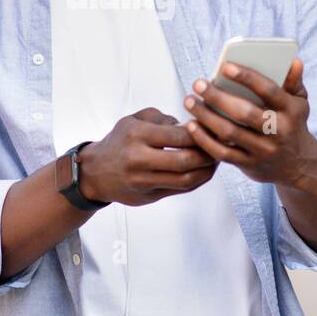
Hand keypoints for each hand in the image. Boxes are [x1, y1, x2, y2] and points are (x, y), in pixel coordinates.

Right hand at [78, 107, 218, 206]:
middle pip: (185, 160)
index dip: (201, 132)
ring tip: (217, 159)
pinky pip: (180, 190)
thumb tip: (190, 124)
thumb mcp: (133, 120)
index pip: (178, 135)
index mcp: (137, 135)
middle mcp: (139, 159)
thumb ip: (162, 118)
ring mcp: (144, 181)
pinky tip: (205, 171)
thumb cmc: (119, 141)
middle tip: (221, 146)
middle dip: (208, 153)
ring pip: (185, 179)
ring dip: (207, 170)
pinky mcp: (149, 196)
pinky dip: (197, 181)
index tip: (214, 127)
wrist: (95, 173)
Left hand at [181, 58, 316, 186]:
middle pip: (244, 113)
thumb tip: (294, 61)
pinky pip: (222, 153)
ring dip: (206, 116)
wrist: (298, 165)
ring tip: (189, 101)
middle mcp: (279, 131)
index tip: (225, 66)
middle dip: (218, 97)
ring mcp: (263, 150)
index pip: (269, 90)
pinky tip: (192, 125)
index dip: (247, 77)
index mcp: (291, 110)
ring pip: (230, 132)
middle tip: (198, 84)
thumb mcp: (300, 103)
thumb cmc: (292, 124)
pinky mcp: (249, 164)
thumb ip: (293, 82)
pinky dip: (204, 140)